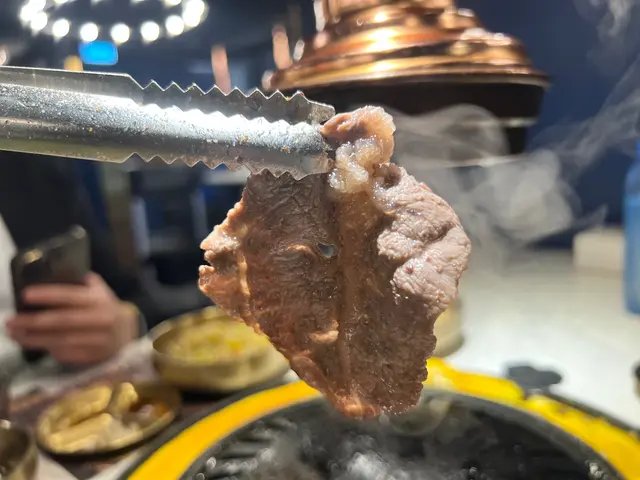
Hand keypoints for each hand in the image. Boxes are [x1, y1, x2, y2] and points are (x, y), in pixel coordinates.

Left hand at [6, 273, 138, 365]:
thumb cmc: (107, 308)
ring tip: (13, 334)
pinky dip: (48, 349)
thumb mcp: (100, 291)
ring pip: (60, 340)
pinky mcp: (94, 356)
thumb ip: (82, 283)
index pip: (70, 296)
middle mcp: (100, 320)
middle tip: (10, 321)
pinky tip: (33, 344)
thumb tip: (54, 274)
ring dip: (33, 338)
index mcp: (99, 300)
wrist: (128, 333)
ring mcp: (98, 340)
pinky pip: (66, 354)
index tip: (25, 295)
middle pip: (61, 321)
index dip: (47, 295)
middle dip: (32, 321)